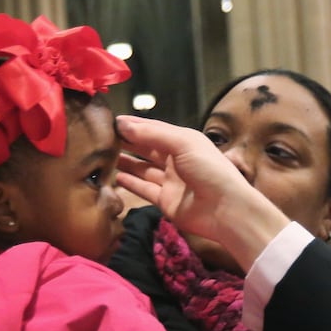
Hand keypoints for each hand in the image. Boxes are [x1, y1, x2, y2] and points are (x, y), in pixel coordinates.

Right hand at [115, 116, 289, 271]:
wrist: (226, 209)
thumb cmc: (209, 169)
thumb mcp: (183, 143)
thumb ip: (152, 134)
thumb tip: (122, 124)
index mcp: (184, 141)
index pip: (154, 130)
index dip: (135, 125)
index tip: (112, 121)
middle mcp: (176, 160)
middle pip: (147, 148)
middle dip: (128, 142)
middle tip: (104, 138)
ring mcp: (171, 182)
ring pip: (144, 169)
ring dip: (126, 162)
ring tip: (105, 156)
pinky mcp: (165, 201)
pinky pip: (144, 189)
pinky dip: (131, 183)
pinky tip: (116, 177)